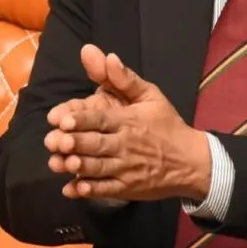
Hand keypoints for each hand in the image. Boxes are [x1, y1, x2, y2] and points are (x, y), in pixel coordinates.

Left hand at [44, 44, 211, 201]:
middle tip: (55, 142)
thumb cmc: (167, 126)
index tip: (61, 120)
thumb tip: (109, 56)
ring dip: (77, 167)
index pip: (101, 119)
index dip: (81, 120)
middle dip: (75, 143)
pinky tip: (72, 189)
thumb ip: (126, 79)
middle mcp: (125, 145)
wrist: (191, 162)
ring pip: (98, 168)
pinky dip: (88, 191)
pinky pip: (105, 190)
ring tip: (58, 163)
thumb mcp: (152, 96)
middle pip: (96, 144)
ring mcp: (126, 169)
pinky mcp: (127, 188)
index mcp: (129, 121)